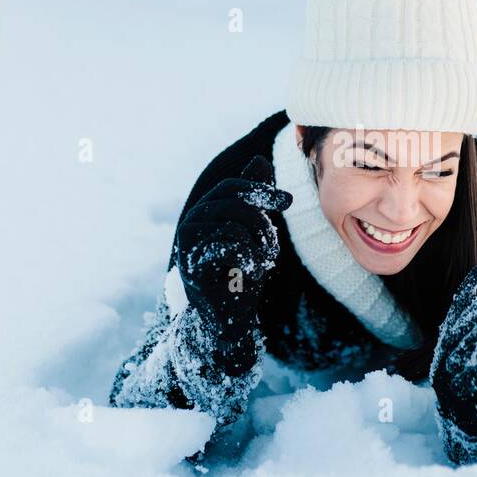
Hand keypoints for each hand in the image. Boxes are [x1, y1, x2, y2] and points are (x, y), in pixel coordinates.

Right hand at [175, 156, 291, 359]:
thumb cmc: (242, 272)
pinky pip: (230, 248)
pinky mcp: (192, 267)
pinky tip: (248, 274)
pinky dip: (249, 260)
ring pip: (235, 225)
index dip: (260, 190)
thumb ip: (254, 197)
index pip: (231, 187)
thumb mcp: (254, 230)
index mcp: (203, 212)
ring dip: (258, 245)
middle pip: (234, 203)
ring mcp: (187, 246)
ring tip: (259, 264)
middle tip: (272, 246)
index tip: (288, 202)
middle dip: (262, 222)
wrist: (231, 317)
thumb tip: (260, 159)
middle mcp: (190, 224)